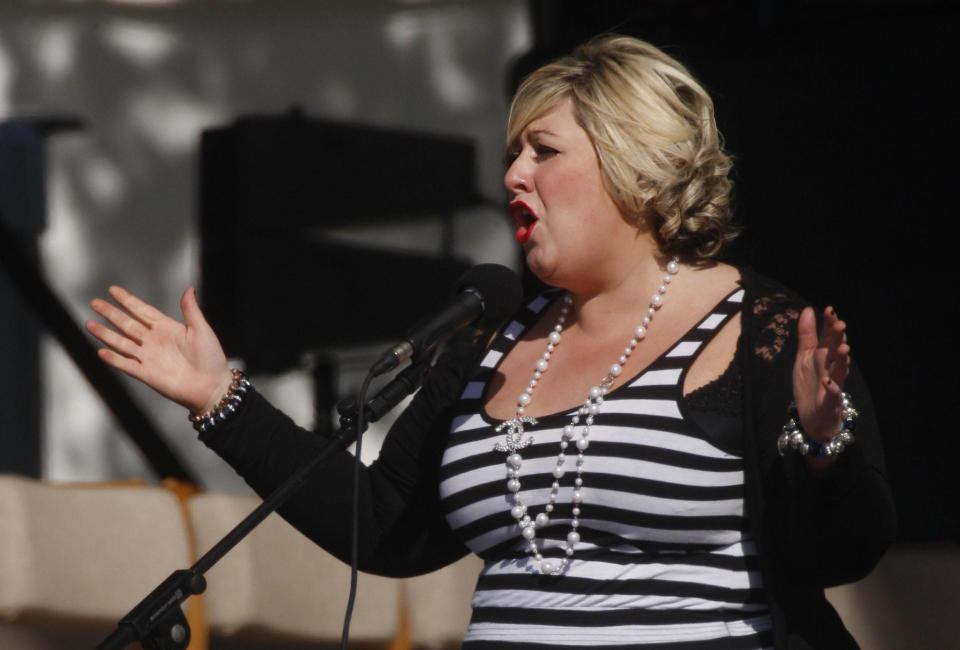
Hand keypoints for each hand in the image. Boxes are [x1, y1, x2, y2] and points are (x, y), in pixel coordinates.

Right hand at [86, 286, 234, 414]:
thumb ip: (191, 310)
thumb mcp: (202, 330)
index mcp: (167, 328)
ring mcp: (149, 357)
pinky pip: (126, 365)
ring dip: (106, 334)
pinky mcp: (147, 374)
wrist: (212, 386)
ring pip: (122, 343)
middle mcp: (154, 341)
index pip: (142, 311)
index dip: (128, 301)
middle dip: (111, 313)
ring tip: (89, 324)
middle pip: (127, 324)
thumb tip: (189, 289)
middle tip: (95, 303)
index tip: (113, 290)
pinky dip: (114, 359)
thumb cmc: (211, 358)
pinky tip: (101, 351)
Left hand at [792, 305, 850, 442]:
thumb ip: (806, 335)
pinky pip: (833, 394)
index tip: (829, 309)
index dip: (830, 324)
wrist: (813, 416)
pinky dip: (831, 388)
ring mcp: (833, 384)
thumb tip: (808, 309)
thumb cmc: (811, 383)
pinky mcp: (830, 400)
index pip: (829, 337)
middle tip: (841, 325)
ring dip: (841, 359)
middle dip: (839, 338)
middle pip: (836, 350)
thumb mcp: (804, 356)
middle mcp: (831, 367)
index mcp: (824, 356)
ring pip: (840, 370)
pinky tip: (827, 382)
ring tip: (842, 348)